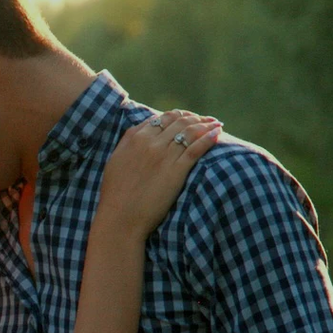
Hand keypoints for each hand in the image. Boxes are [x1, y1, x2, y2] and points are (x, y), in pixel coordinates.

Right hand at [98, 109, 221, 238]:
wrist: (120, 217)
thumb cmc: (115, 194)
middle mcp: (150, 143)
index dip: (179, 115)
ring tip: (216, 124)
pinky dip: (208, 138)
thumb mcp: (116, 161)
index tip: (189, 118)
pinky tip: (217, 134)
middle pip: (179, 121)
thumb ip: (127, 142)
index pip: (162, 117)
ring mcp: (164, 156)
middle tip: (207, 120)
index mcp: (135, 138)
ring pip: (190, 131)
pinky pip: (196, 149)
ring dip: (206, 124)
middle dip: (196, 117)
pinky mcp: (176, 171)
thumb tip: (139, 130)